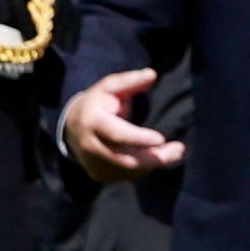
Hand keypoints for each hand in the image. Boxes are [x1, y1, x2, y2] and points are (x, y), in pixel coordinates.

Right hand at [64, 65, 182, 178]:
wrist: (71, 127)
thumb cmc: (97, 103)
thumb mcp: (110, 87)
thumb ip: (130, 81)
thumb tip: (152, 74)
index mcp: (92, 122)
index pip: (117, 134)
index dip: (139, 138)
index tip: (161, 139)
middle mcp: (90, 146)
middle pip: (125, 159)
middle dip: (154, 157)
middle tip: (178, 150)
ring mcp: (92, 163)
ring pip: (128, 171)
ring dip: (153, 164)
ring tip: (173, 153)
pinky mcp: (98, 174)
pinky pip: (125, 177)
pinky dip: (143, 170)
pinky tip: (154, 159)